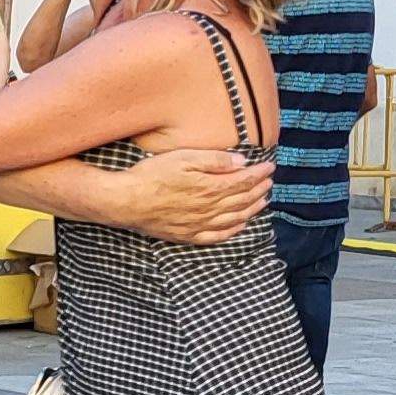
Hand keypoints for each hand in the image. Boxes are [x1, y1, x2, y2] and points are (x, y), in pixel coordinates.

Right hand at [108, 149, 273, 244]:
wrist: (126, 201)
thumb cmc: (151, 176)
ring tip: (262, 201)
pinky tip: (239, 226)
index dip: (259, 173)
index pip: (243, 180)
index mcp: (210, 187)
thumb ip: (214, 160)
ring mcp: (199, 224)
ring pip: (234, 218)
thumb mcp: (183, 158)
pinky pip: (216, 236)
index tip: (269, 166)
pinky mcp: (187, 235)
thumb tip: (241, 162)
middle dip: (259, 189)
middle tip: (269, 182)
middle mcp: (209, 209)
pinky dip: (232, 231)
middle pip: (242, 200)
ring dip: (251, 209)